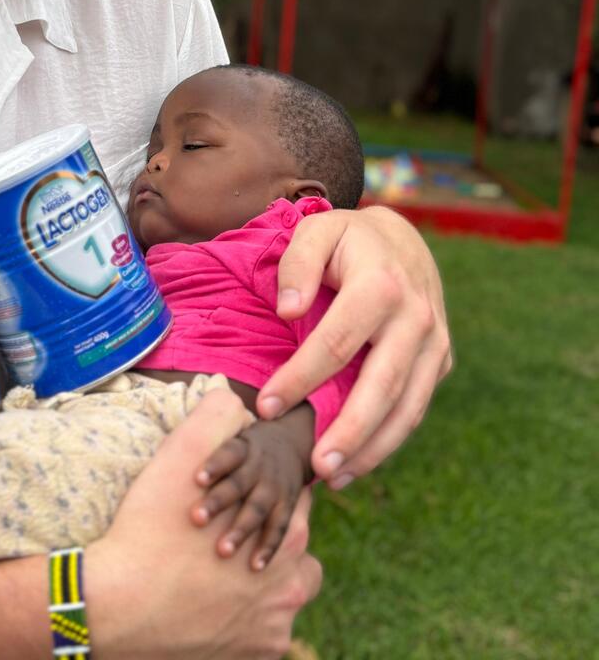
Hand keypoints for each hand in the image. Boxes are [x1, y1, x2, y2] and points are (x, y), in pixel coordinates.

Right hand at [84, 387, 321, 659]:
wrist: (116, 606)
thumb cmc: (150, 529)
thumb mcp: (180, 456)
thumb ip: (216, 418)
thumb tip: (232, 400)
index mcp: (289, 534)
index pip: (298, 507)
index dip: (267, 499)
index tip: (239, 504)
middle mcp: (293, 588)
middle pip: (295, 559)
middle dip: (269, 547)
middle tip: (225, 543)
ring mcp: (274, 633)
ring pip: (279, 603)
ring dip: (258, 590)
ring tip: (217, 578)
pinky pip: (261, 639)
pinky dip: (241, 627)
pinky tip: (210, 610)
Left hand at [192, 404, 314, 569]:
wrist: (289, 444)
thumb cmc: (241, 448)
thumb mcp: (229, 435)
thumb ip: (201, 446)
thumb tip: (162, 458)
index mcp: (242, 447)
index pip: (228, 453)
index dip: (213, 465)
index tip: (196, 479)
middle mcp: (259, 466)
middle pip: (238, 483)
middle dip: (218, 501)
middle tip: (196, 519)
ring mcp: (274, 486)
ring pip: (257, 508)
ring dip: (241, 529)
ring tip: (222, 551)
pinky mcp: (287, 505)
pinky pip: (278, 527)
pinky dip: (268, 547)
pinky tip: (255, 566)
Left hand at [258, 205, 451, 485]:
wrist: (403, 239)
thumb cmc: (348, 240)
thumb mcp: (317, 230)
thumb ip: (298, 263)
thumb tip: (288, 311)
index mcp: (382, 285)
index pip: (336, 342)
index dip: (300, 377)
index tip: (265, 406)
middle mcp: (417, 317)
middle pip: (382, 385)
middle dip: (349, 432)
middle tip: (315, 467)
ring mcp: (437, 342)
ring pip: (408, 407)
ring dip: (373, 449)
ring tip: (332, 477)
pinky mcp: (443, 360)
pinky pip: (416, 407)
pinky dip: (390, 440)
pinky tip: (356, 462)